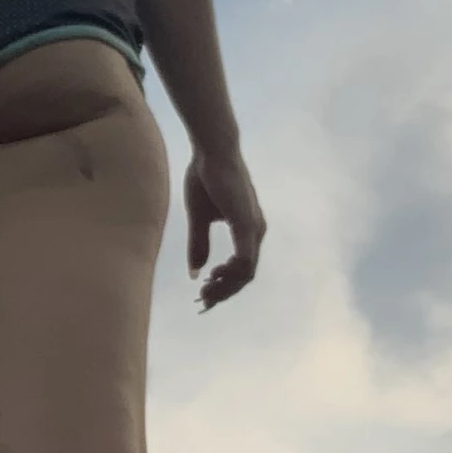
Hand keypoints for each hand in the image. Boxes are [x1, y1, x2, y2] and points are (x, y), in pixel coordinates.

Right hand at [184, 145, 265, 310]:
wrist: (212, 151)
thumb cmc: (205, 178)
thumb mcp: (198, 218)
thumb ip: (199, 245)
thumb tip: (195, 272)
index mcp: (248, 230)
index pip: (241, 268)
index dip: (224, 286)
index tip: (204, 295)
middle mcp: (256, 231)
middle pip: (245, 275)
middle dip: (224, 292)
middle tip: (203, 300)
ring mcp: (254, 228)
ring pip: (246, 272)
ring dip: (226, 287)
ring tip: (205, 291)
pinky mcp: (246, 224)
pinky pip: (245, 259)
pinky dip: (231, 273)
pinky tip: (214, 276)